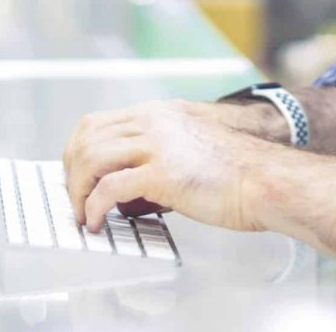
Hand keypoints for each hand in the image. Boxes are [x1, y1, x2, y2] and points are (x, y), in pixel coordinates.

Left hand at [62, 99, 273, 233]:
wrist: (264, 178)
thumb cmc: (234, 171)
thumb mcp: (188, 144)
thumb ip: (155, 154)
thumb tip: (124, 188)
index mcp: (158, 113)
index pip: (97, 122)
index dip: (77, 152)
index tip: (75, 177)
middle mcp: (154, 122)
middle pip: (87, 137)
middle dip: (71, 172)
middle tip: (75, 200)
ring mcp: (157, 144)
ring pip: (91, 158)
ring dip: (78, 191)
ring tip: (83, 214)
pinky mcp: (162, 173)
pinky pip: (109, 188)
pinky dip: (94, 208)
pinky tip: (98, 222)